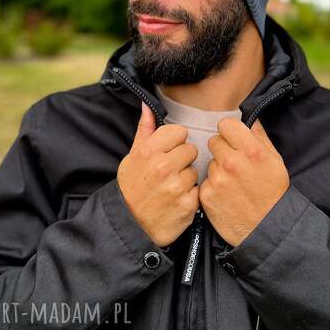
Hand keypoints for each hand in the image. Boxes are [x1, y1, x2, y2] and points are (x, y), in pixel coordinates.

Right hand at [117, 102, 199, 246]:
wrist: (130, 224)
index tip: (168, 151)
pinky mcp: (188, 204)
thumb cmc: (132, 187)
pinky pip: (199, 189)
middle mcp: (163, 166)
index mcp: (149, 151)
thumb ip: (145, 130)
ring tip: (172, 186)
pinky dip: (191, 195)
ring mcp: (176, 186)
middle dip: (183, 159)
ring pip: (196, 170)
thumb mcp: (132, 157)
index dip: (175, 141)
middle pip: (191, 149)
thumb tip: (147, 106)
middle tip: (170, 170)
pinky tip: (177, 199)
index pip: (180, 132)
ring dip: (187, 178)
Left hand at [200, 117, 289, 246]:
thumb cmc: (274, 194)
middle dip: (223, 149)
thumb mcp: (275, 161)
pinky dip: (212, 186)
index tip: (232, 139)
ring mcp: (217, 179)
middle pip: (214, 141)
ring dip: (218, 169)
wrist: (267, 228)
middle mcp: (232, 162)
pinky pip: (205, 181)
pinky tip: (225, 194)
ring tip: (233, 183)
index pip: (225, 125)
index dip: (229, 132)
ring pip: (210, 162)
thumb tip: (251, 120)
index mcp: (251, 150)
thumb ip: (261, 137)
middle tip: (234, 163)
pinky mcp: (206, 194)